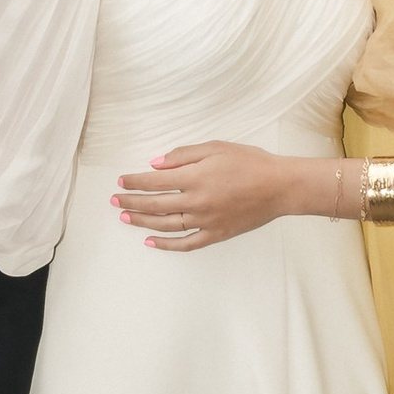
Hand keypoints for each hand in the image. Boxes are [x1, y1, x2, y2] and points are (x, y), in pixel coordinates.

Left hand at [112, 143, 303, 250]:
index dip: (134, 182)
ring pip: (165, 225)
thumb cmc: (250, 162)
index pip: (154, 182)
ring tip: (125, 218)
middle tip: (114, 201)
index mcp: (194, 178)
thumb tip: (155, 164)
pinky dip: (166, 245)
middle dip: (131, 202)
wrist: (280, 187)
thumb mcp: (215, 148)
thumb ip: (183, 155)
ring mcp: (205, 221)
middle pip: (154, 205)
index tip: (121, 181)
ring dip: (142, 222)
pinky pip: (186, 243)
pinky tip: (151, 242)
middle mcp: (196, 202)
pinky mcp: (215, 234)